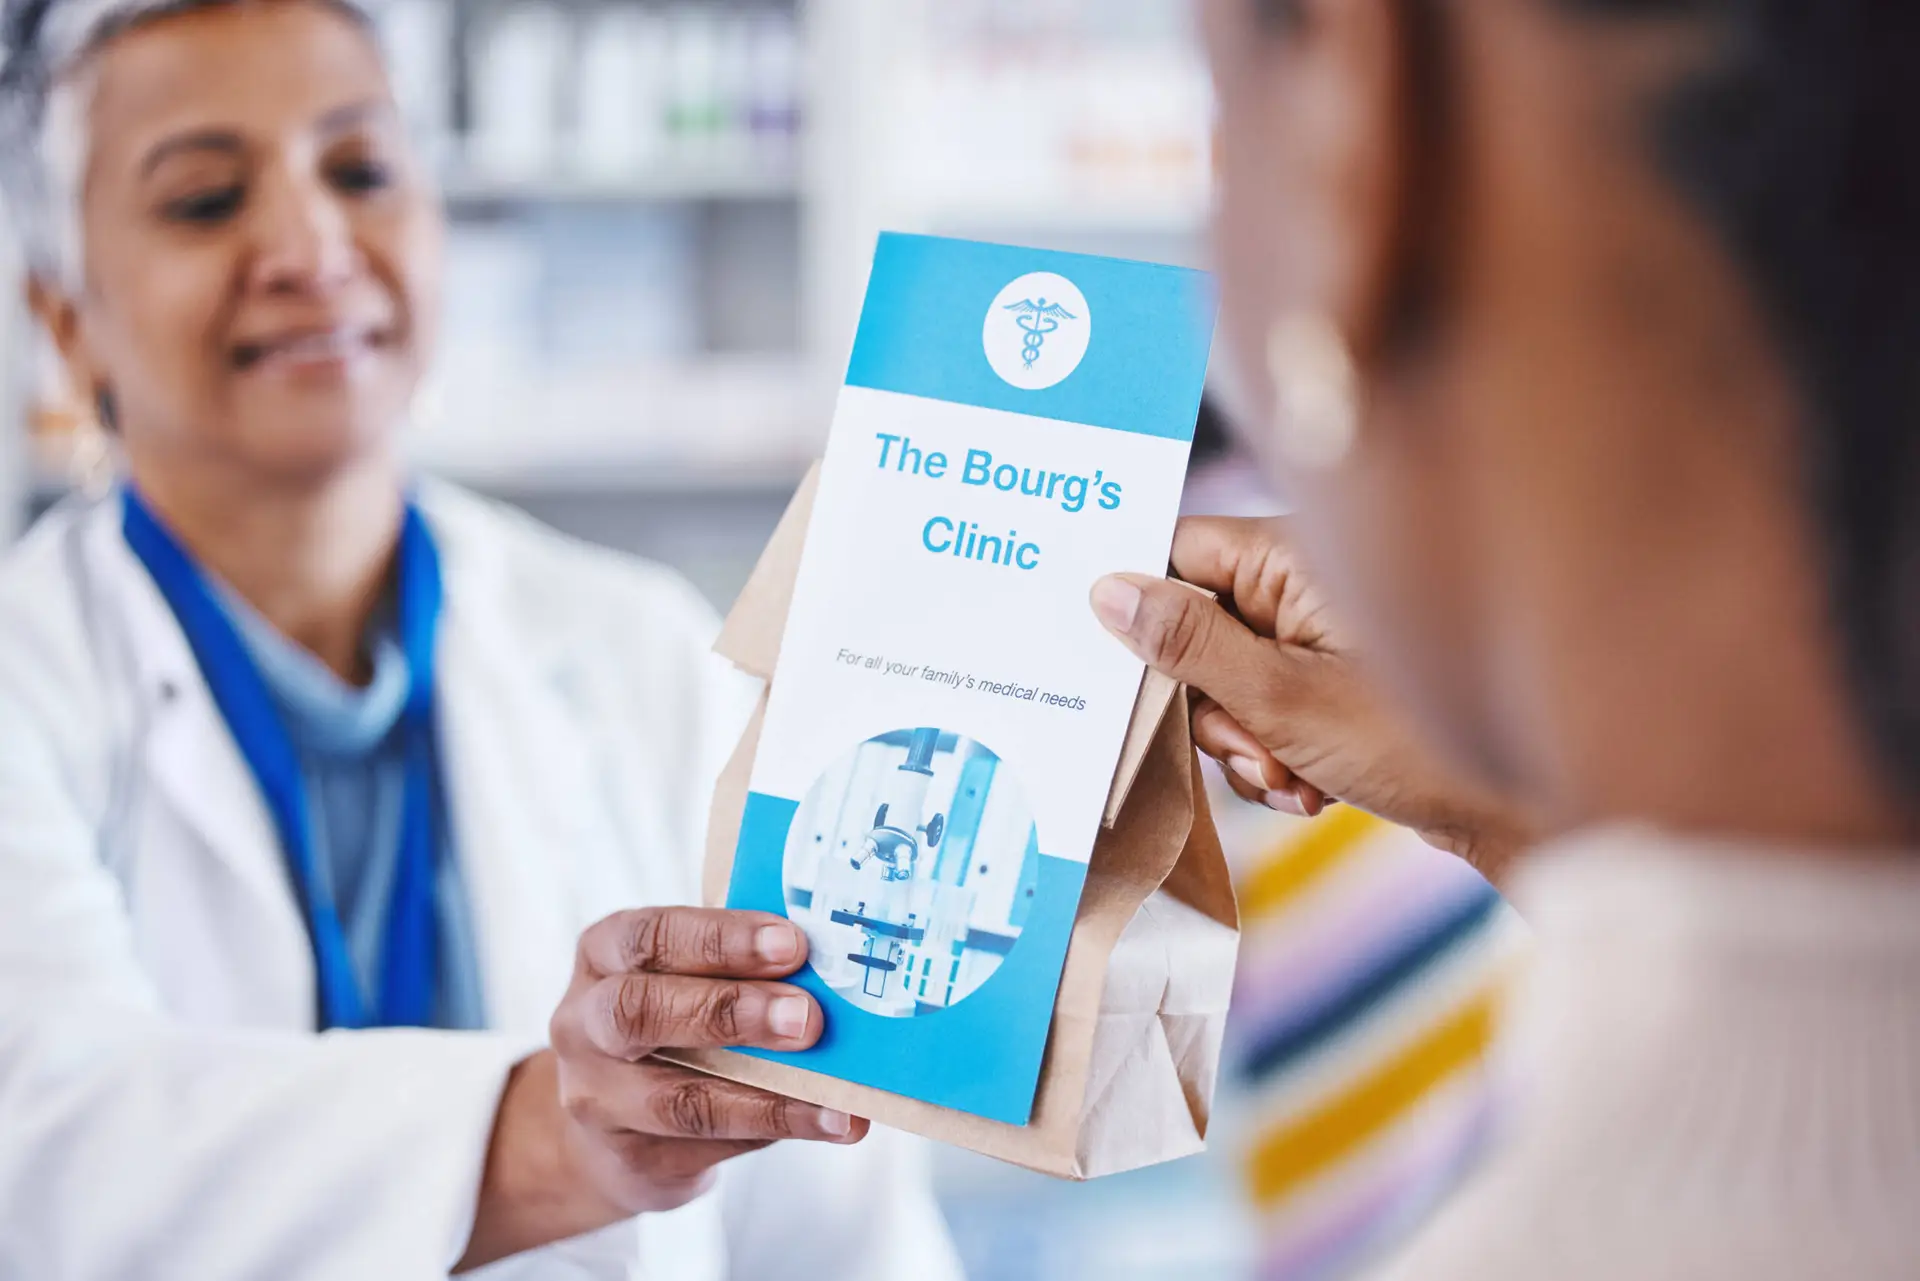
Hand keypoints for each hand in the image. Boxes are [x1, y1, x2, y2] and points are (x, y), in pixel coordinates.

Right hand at [459, 908, 863, 1268]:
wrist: (609, 1125)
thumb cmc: (670, 1022)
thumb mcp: (683, 977)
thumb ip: (740, 968)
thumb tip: (832, 971)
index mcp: (603, 956)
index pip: (650, 936)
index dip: (720, 939)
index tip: (792, 944)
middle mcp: (583, 1025)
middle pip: (639, 1012)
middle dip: (729, 1011)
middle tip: (807, 1018)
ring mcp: (597, 1099)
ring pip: (678, 1100)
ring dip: (766, 1098)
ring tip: (834, 1099)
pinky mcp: (628, 1160)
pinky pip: (706, 1147)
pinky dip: (773, 1133)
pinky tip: (826, 1123)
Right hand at [1090, 516, 1536, 874]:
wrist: (1523, 812)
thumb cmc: (1418, 743)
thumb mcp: (1282, 698)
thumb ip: (1189, 645)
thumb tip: (1108, 593)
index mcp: (1295, 556)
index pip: (1182, 553)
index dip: (1145, 609)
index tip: (1119, 664)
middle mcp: (1308, 584)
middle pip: (1199, 627)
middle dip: (1209, 705)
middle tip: (1248, 748)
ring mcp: (1324, 637)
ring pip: (1229, 681)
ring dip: (1244, 741)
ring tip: (1292, 779)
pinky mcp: (1337, 686)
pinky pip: (1268, 710)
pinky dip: (1276, 754)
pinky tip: (1313, 790)